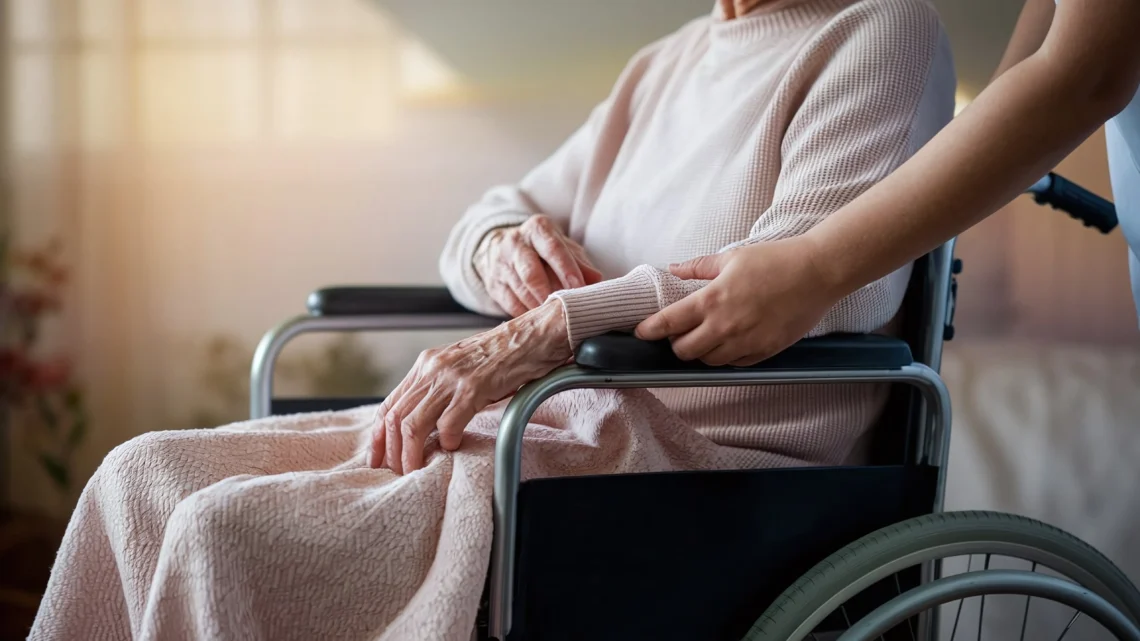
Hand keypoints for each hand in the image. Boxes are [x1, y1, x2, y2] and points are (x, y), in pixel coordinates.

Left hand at [370, 300, 571, 473]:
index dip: (379, 435)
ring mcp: (452, 377)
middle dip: (391, 451)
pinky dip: (447, 442)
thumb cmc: (505, 355)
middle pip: (395, 417)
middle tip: (395, 472)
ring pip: (413, 424)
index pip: (389, 404)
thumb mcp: (462, 367)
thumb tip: (429, 424)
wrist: (535, 334)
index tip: (377, 458)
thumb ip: (441, 388)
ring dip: (411, 454)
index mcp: (427, 364)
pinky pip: (448, 423)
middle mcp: (433, 368)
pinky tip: (453, 447)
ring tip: (415, 470)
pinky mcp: (473, 387)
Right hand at [478, 215, 601, 315]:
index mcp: (537, 229)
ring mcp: (501, 264)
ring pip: (520, 290)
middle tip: (564, 308)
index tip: (578, 287)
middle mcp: (515, 243)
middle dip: (549, 292)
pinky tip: (539, 319)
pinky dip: (526, 313)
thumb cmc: (541, 249)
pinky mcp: (493, 284)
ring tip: (554, 317)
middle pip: (531, 272)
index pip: (553, 248)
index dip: (567, 269)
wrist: (500, 248)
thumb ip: (579, 262)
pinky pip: (510, 303)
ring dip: (539, 306)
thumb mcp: (562, 247)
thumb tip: (597, 279)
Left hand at [634, 236, 841, 366]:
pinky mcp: (764, 352)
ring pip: (708, 362)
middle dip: (675, 344)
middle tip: (678, 333)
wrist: (818, 273)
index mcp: (712, 300)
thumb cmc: (775, 260)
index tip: (641, 332)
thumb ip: (699, 267)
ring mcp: (745, 342)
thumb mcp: (732, 257)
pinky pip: (734, 364)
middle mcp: (725, 326)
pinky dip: (725, 357)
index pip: (669, 323)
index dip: (649, 330)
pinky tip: (727, 343)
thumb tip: (674, 268)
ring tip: (704, 337)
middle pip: (684, 351)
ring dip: (700, 352)